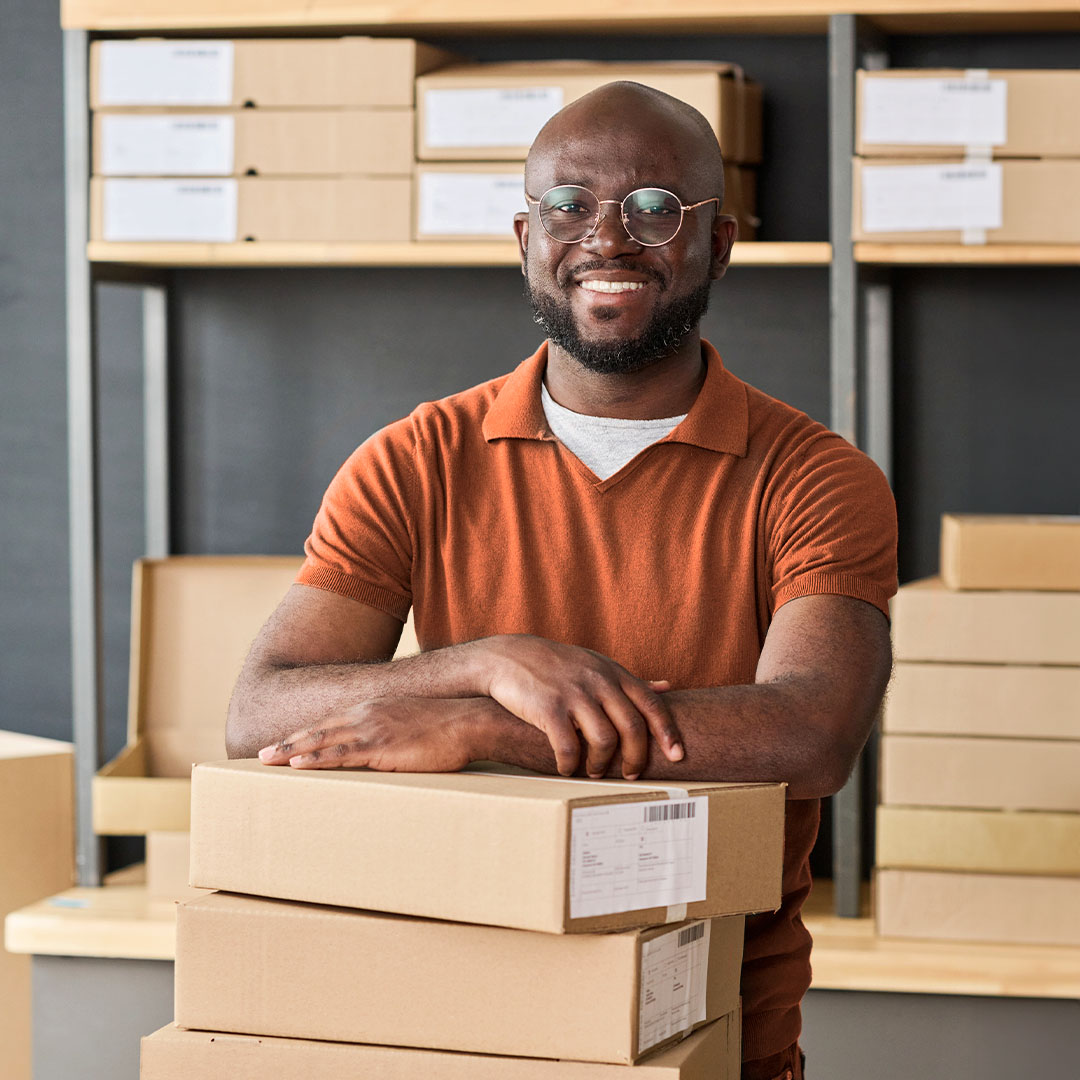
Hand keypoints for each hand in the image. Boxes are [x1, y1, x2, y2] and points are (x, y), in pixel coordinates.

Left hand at [256, 697, 482, 771]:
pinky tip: (298, 765)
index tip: (283, 744)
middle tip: (260, 755)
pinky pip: (341, 754)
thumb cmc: (447, 726)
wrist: (470, 720)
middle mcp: (366, 714)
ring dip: (291, 752)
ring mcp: (373, 729)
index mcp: (373, 708)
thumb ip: (392, 731)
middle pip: (317, 729)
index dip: (304, 734)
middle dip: (287, 743)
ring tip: (267, 762)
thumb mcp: (412, 722)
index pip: (330, 722)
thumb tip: (385, 749)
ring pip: (321, 740)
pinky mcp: (382, 746)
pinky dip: (316, 758)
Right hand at [476, 634, 682, 778]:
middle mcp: (598, 682)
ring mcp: (574, 694)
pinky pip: (569, 747)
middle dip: (636, 758)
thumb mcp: (597, 664)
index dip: (668, 733)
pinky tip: (567, 768)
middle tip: (631, 774)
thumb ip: (631, 680)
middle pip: (632, 727)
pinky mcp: (549, 708)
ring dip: (603, 763)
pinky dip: (571, 764)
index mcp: (613, 673)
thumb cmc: (557, 665)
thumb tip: (667, 687)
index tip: (678, 756)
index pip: (652, 705)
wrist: (509, 657)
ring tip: (596, 771)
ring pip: (604, 740)